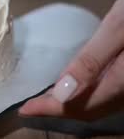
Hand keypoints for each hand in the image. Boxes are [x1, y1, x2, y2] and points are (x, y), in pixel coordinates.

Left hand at [19, 0, 123, 120]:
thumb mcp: (118, 28)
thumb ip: (90, 61)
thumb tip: (60, 93)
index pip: (81, 106)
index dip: (50, 110)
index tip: (24, 110)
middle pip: (93, 110)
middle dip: (60, 110)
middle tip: (31, 105)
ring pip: (103, 105)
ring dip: (74, 105)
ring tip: (47, 98)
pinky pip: (112, 94)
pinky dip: (90, 95)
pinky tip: (76, 84)